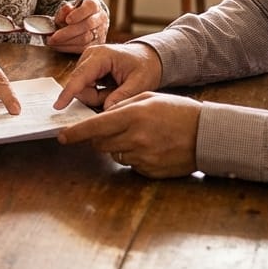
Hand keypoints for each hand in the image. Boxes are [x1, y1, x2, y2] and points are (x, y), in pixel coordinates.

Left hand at [44, 0, 108, 53]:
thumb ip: (65, 9)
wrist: (84, 20)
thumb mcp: (67, 8)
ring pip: (85, 39)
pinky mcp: (96, 44)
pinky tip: (58, 45)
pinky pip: (82, 48)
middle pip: (87, 25)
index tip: (67, 19)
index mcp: (94, 5)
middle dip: (68, 32)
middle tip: (53, 37)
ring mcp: (100, 32)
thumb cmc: (73, 13)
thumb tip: (67, 9)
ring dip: (66, 42)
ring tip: (52, 42)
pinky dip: (68, 47)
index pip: (90, 7)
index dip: (79, 14)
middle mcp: (100, 18)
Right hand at [53, 42, 161, 110]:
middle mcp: (90, 56)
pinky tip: (111, 88)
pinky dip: (98, 94)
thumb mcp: (140, 83)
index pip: (81, 77)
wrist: (149, 58)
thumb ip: (122, 97)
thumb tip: (107, 110)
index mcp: (101, 56)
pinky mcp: (88, 69)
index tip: (59, 106)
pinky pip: (86, 89)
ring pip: (83, 90)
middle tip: (118, 94)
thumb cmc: (146, 66)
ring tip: (116, 89)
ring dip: (98, 96)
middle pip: (80, 87)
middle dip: (96, 98)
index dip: (69, 92)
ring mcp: (87, 62)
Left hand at [57, 91, 199, 177]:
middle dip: (98, 137)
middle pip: (100, 143)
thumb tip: (102, 117)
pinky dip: (133, 156)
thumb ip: (123, 105)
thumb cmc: (178, 111)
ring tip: (140, 135)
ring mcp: (142, 157)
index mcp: (133, 116)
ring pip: (114, 154)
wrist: (206, 134)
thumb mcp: (149, 98)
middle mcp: (135, 138)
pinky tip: (150, 147)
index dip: (75, 133)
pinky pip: (130, 164)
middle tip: (111, 129)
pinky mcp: (149, 170)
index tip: (62, 136)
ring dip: (118, 146)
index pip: (95, 127)